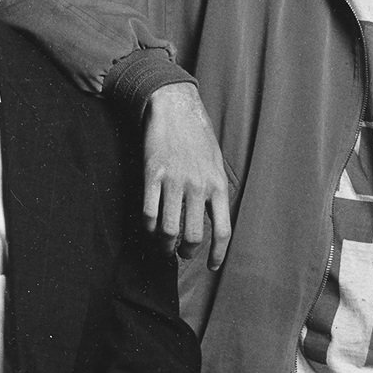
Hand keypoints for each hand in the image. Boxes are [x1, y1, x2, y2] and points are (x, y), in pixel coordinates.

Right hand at [142, 83, 230, 269]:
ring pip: (168, 229)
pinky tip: (150, 228)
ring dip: (165, 244)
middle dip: (187, 252)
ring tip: (165, 246)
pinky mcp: (152, 175)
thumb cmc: (198, 135)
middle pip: (193, 236)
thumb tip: (212, 219)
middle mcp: (198, 186)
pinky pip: (148, 212)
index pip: (223, 230)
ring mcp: (174, 181)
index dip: (218, 254)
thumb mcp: (216, 163)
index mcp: (218, 185)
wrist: (174, 107)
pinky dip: (148, 227)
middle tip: (183, 254)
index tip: (212, 265)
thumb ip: (214, 191)